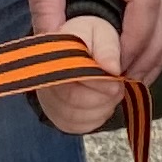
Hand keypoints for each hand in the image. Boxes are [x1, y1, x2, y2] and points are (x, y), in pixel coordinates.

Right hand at [35, 12, 126, 133]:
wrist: (82, 52)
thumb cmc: (91, 41)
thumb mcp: (102, 34)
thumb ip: (108, 48)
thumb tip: (113, 68)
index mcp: (52, 53)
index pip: (68, 75)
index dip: (96, 82)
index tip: (115, 79)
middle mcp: (43, 79)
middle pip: (72, 100)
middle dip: (102, 96)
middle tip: (118, 87)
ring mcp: (48, 100)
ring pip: (76, 116)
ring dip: (102, 108)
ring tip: (112, 93)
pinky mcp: (57, 117)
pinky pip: (77, 126)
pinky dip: (96, 118)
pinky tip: (102, 103)